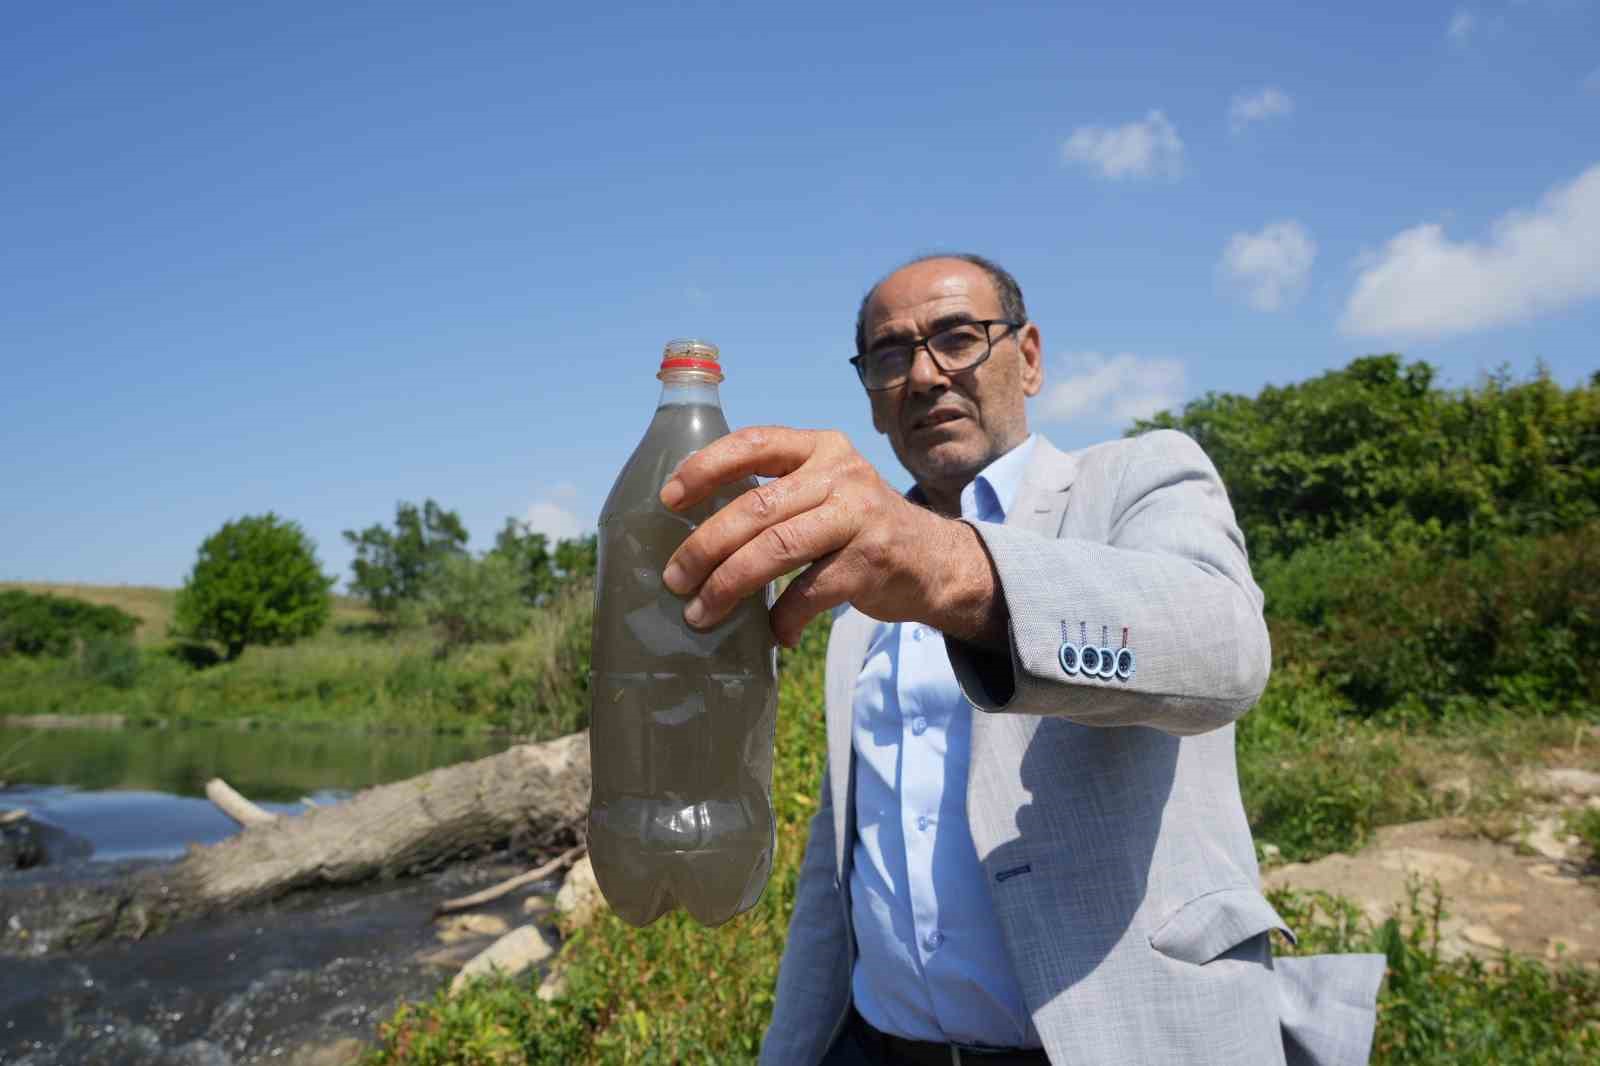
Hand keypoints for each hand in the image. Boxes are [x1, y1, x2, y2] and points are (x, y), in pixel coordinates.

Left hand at [658, 427, 1005, 648]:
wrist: (934, 559)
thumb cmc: (858, 525)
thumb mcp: (826, 488)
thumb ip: (777, 492)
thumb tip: (693, 527)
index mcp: (820, 448)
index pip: (753, 444)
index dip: (705, 469)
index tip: (668, 499)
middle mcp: (841, 474)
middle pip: (756, 508)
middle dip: (705, 546)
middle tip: (675, 578)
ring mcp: (859, 517)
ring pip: (776, 550)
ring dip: (729, 585)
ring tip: (700, 612)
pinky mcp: (870, 562)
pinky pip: (809, 593)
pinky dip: (782, 618)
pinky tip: (771, 634)